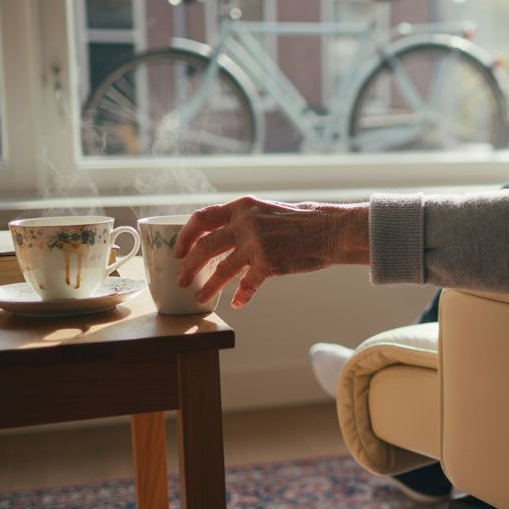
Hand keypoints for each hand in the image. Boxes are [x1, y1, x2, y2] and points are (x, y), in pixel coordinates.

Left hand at [174, 196, 368, 307]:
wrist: (330, 229)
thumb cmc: (301, 222)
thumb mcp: (266, 212)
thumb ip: (242, 221)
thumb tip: (218, 238)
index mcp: (242, 207)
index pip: (201, 218)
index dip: (185, 236)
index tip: (178, 250)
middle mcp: (245, 223)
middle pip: (205, 246)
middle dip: (189, 265)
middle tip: (182, 278)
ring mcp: (256, 244)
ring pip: (221, 269)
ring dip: (208, 286)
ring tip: (199, 297)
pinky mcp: (269, 263)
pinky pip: (247, 285)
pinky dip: (241, 296)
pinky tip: (237, 302)